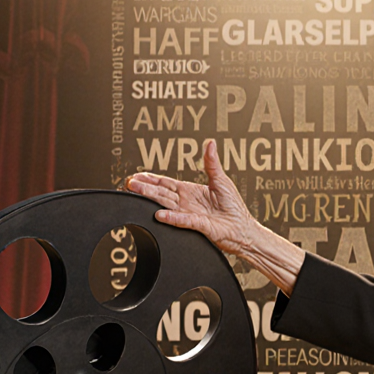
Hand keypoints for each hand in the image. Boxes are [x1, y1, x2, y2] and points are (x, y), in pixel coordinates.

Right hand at [125, 140, 253, 255]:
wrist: (244, 229)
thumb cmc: (234, 207)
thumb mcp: (222, 180)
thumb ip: (212, 163)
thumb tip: (210, 144)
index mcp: (191, 191)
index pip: (167, 184)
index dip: (152, 179)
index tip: (138, 175)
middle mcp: (187, 203)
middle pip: (162, 193)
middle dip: (145, 187)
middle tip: (130, 182)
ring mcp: (190, 214)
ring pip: (166, 204)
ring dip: (151, 198)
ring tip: (136, 190)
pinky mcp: (198, 225)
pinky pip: (183, 220)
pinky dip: (171, 217)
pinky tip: (159, 214)